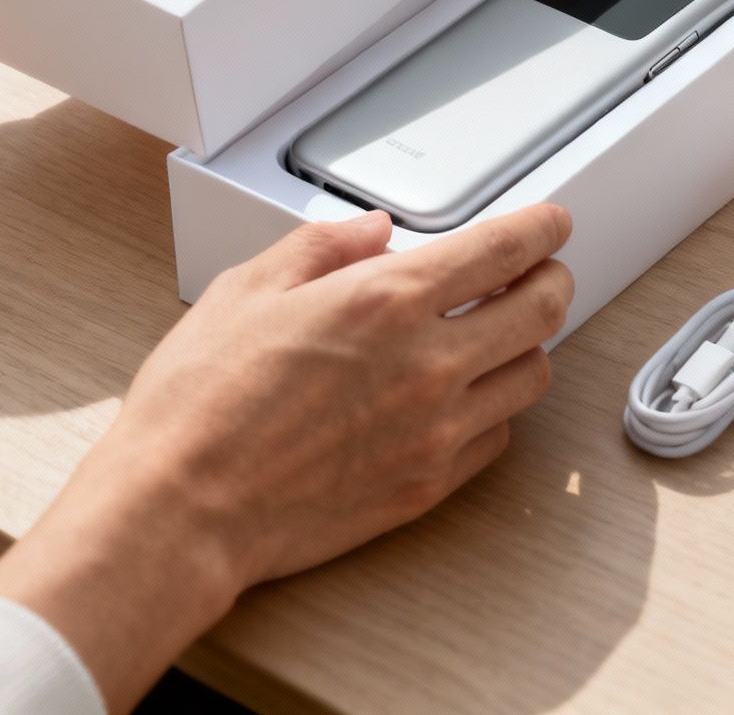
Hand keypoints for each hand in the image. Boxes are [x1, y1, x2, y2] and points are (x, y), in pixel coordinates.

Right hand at [0, 203, 574, 710]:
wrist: (182, 510)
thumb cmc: (200, 404)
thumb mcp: (246, 290)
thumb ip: (321, 248)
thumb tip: (374, 231)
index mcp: (386, 301)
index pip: (505, 249)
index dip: (542, 228)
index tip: (551, 223)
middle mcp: (428, 364)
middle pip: (543, 310)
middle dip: (550, 280)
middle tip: (537, 273)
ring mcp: (437, 431)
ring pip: (532, 377)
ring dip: (526, 347)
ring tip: (497, 336)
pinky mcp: (429, 485)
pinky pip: (497, 438)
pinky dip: (493, 410)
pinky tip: (461, 399)